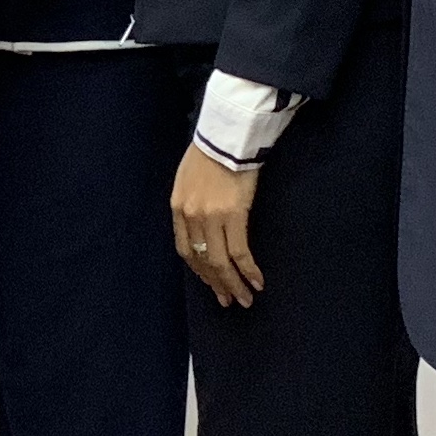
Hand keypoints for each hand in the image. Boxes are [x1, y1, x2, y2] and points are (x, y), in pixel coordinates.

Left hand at [170, 145, 264, 306]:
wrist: (226, 135)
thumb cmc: (211, 151)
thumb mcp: (189, 179)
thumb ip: (192, 203)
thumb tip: (203, 225)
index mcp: (178, 208)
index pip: (185, 250)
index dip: (199, 270)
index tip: (211, 282)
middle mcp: (190, 216)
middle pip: (201, 260)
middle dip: (216, 283)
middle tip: (228, 300)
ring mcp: (210, 218)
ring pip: (220, 262)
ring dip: (233, 284)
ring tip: (244, 299)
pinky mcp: (232, 215)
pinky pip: (239, 252)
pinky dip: (248, 270)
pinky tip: (257, 281)